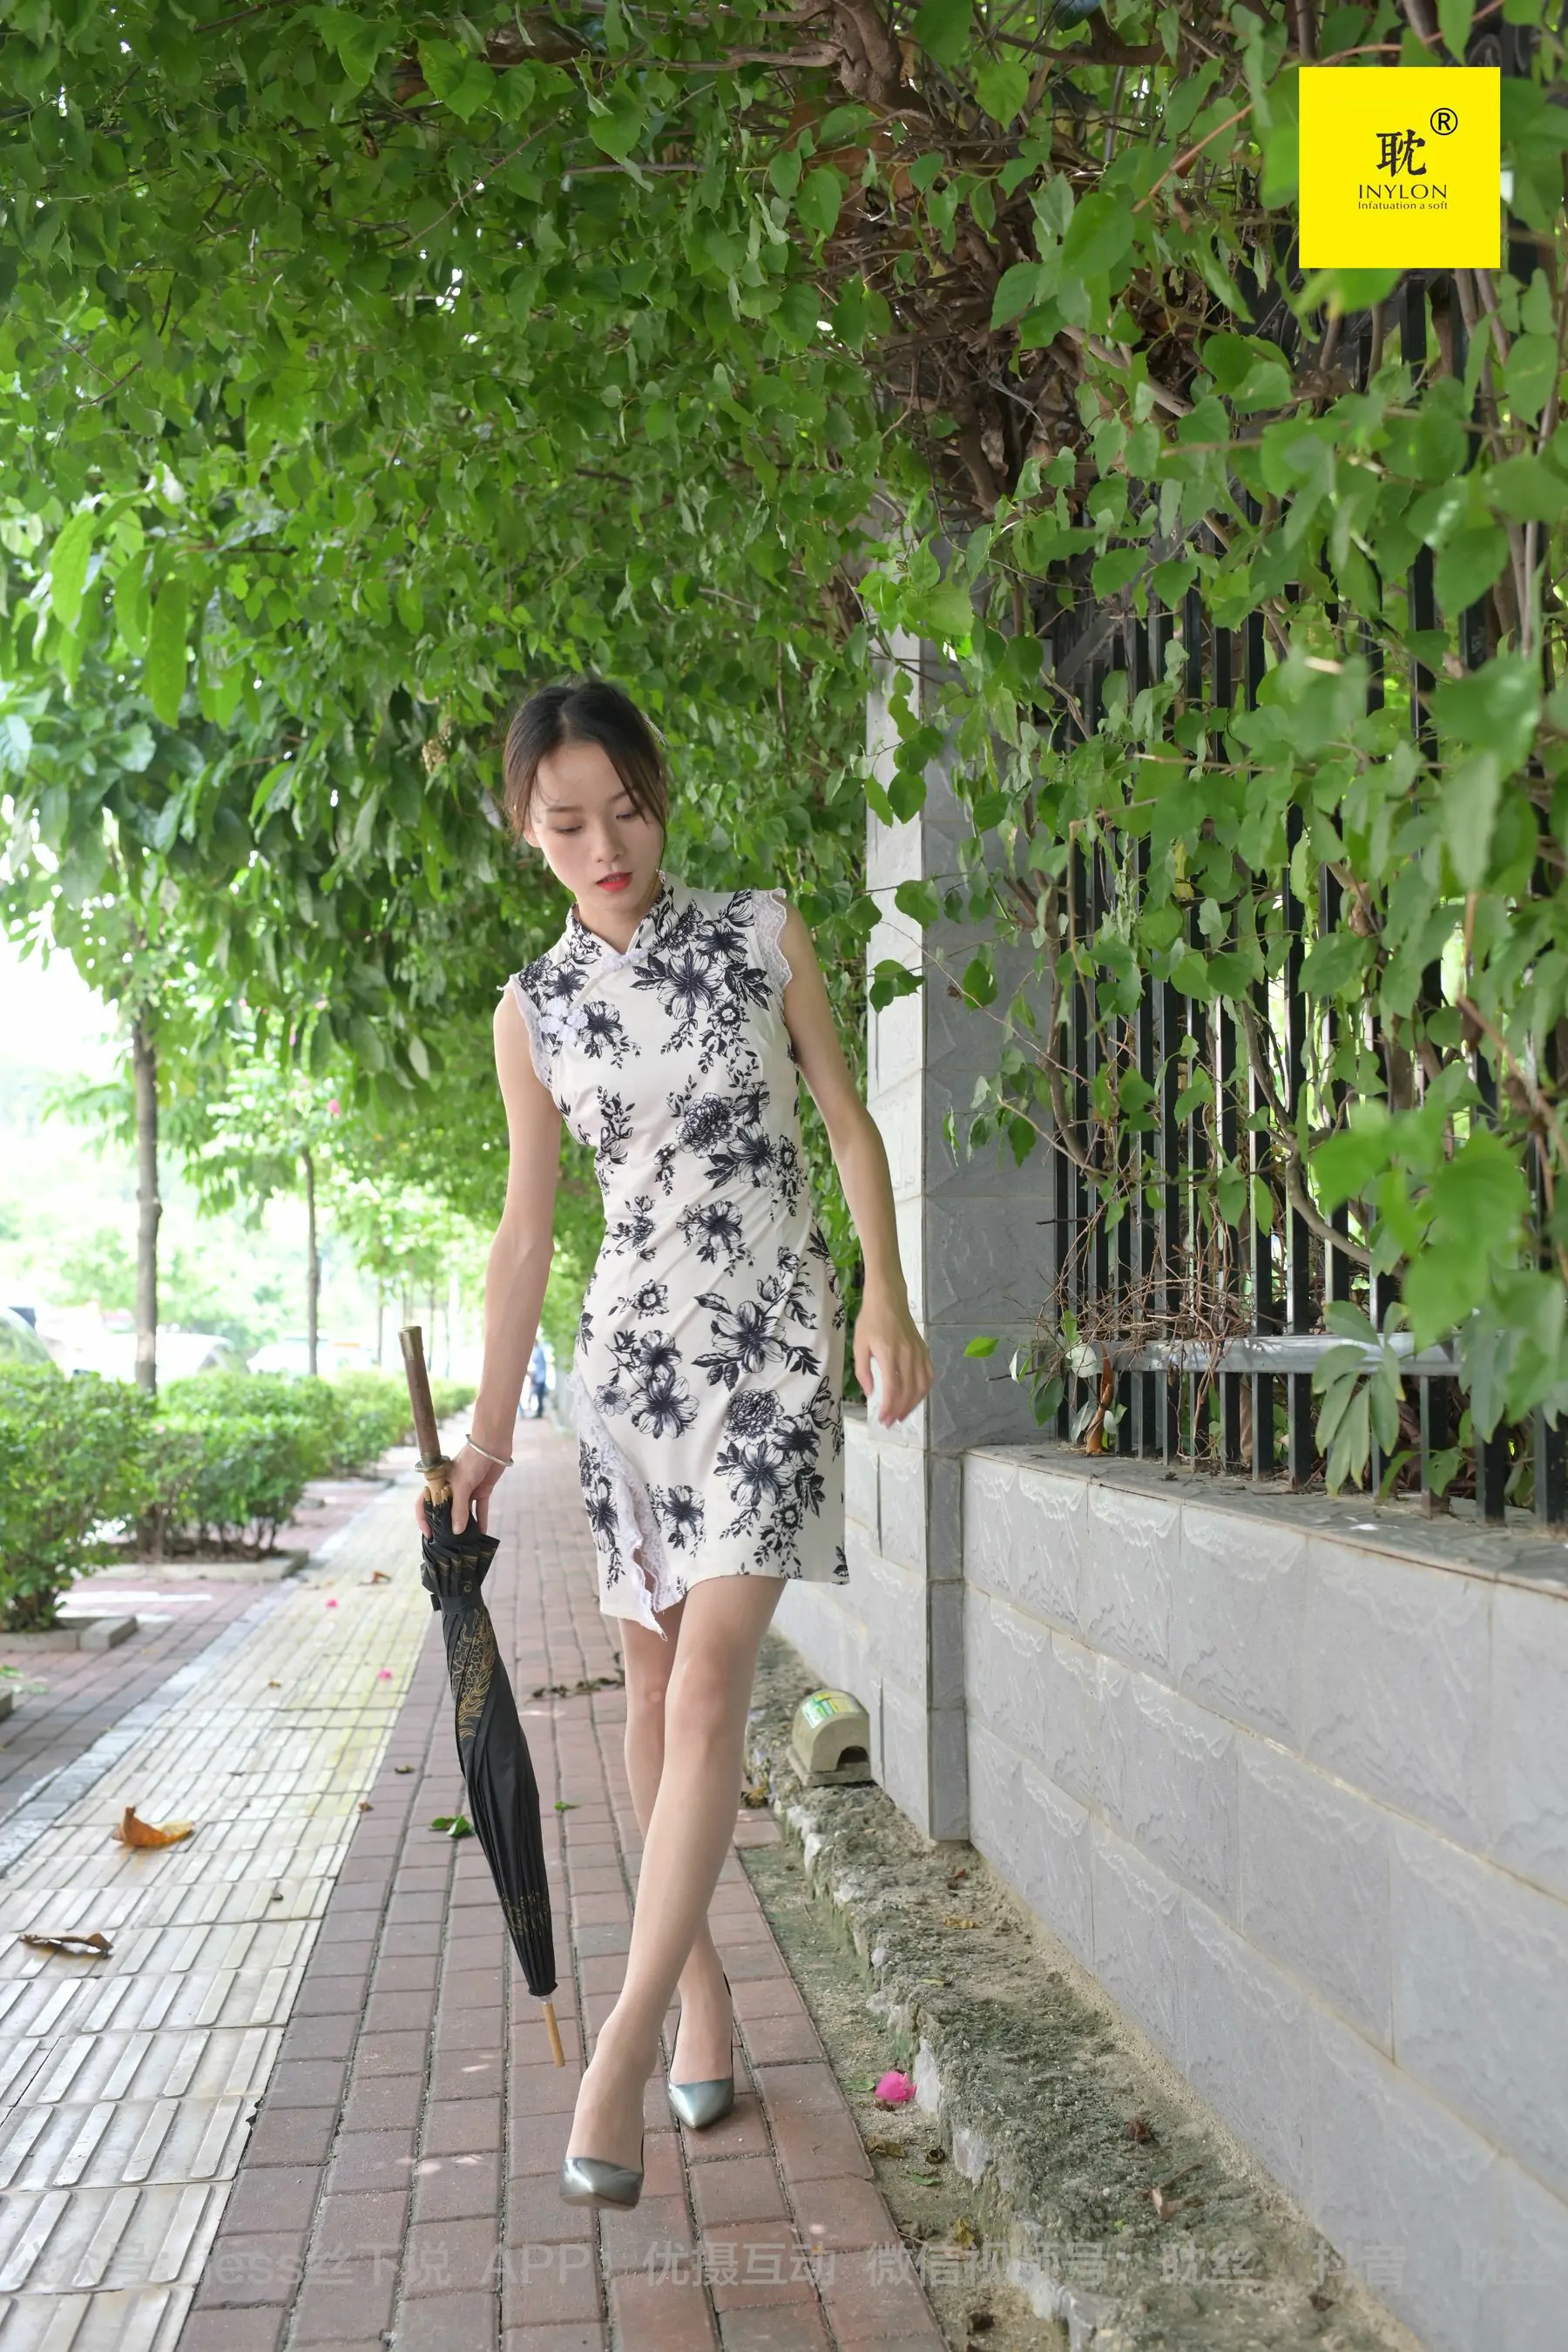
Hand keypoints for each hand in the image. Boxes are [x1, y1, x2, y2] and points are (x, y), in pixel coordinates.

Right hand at [414, 1443, 507, 1538]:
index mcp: (439, 1483)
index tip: (429, 1534)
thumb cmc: (471, 1461)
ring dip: (466, 1525)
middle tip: (448, 1543)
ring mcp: (467, 1489)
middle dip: (446, 1525)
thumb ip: (459, 1509)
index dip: (423, 1518)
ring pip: (464, 1511)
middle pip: (445, 1510)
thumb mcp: (462, 1486)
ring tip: (466, 1542)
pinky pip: (480, 1508)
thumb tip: (457, 1532)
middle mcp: (451, 1488)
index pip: (424, 1502)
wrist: (493, 1445)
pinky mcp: (482, 1490)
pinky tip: (482, 1533)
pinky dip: (482, 1519)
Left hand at [852, 1289, 933, 1425]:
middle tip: (891, 1422)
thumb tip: (870, 1392)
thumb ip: (863, 1370)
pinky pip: (929, 1375)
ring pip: (922, 1386)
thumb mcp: (860, 1345)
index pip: (893, 1388)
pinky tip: (916, 1397)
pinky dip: (924, 1390)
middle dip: (900, 1410)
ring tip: (902, 1414)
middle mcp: (907, 1355)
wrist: (888, 1298)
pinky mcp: (924, 1350)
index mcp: (889, 1354)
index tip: (883, 1419)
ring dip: (913, 1404)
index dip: (889, 1407)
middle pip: (909, 1391)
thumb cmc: (870, 1320)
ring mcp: (919, 1353)